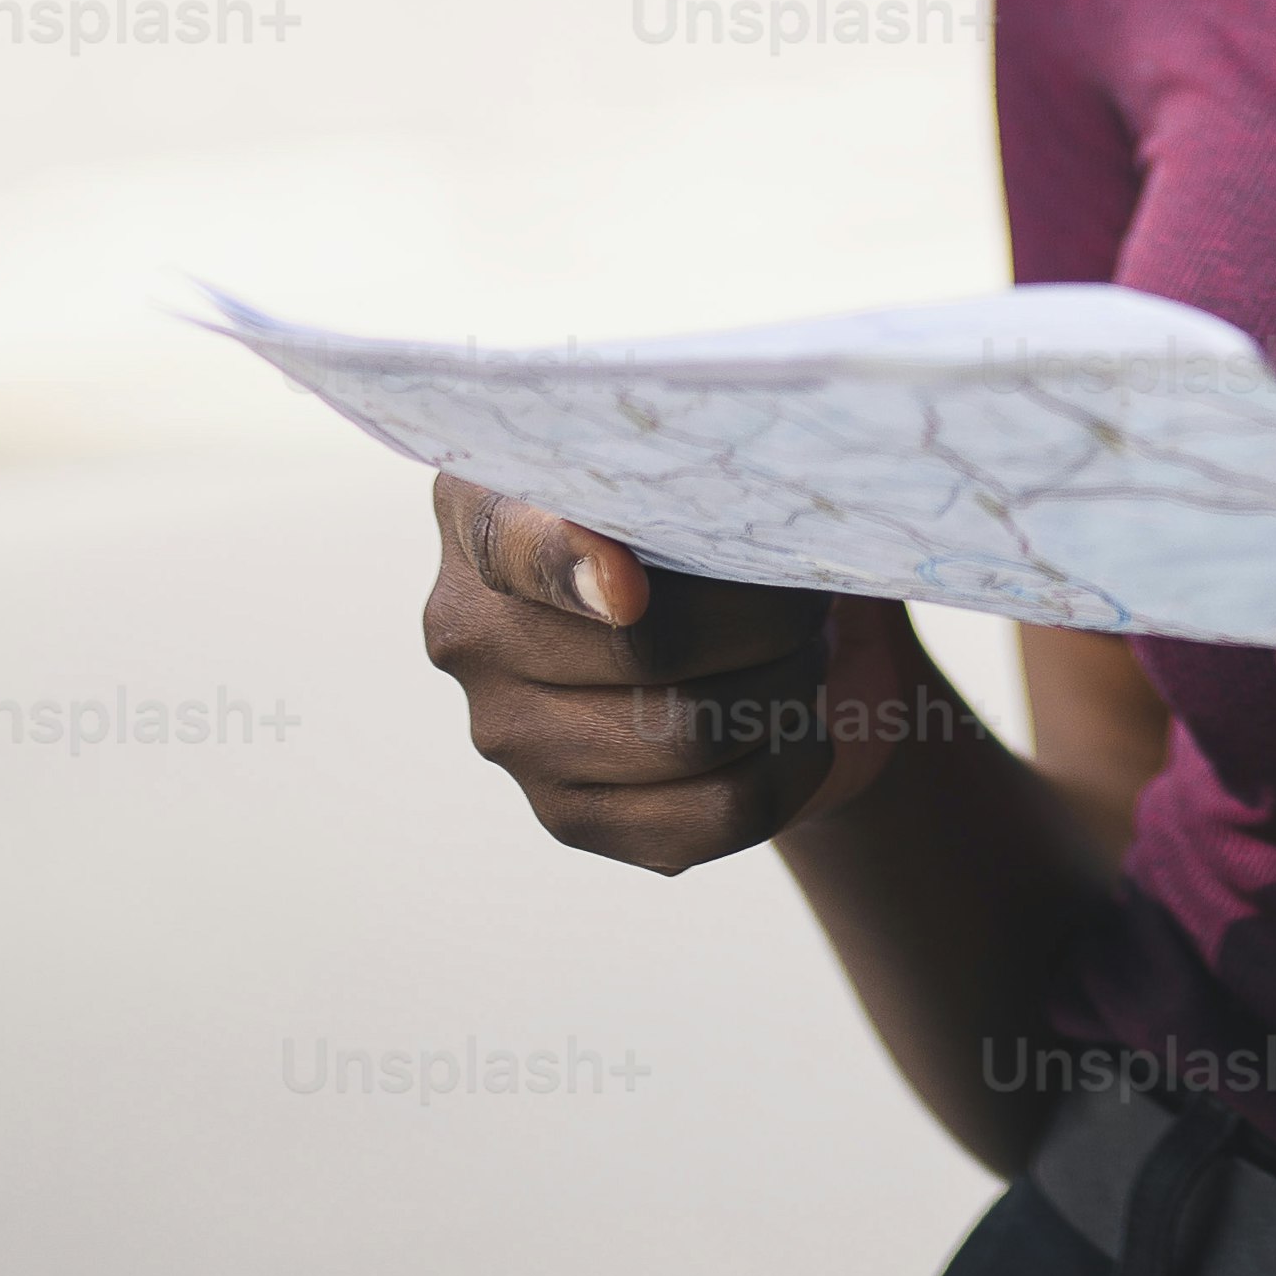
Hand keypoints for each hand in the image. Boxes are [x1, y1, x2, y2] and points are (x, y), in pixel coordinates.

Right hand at [420, 475, 937, 873]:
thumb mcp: (706, 459)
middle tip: (803, 599)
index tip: (634, 587)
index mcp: (483, 508)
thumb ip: (691, 464)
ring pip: (688, 736)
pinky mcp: (570, 816)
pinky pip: (713, 815)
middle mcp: (472, 631)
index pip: (509, 544)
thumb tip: (716, 513)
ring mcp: (509, 735)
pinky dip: (789, 766)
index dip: (567, 565)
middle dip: (765, 620)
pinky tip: (802, 727)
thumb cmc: (725, 516)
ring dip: (784, 690)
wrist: (769, 633)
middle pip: (642, 649)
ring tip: (801, 655)